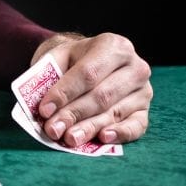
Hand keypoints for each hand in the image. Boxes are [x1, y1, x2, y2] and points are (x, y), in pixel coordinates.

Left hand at [34, 32, 152, 146]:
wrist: (90, 62)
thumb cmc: (72, 61)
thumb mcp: (58, 57)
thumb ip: (48, 76)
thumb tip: (40, 103)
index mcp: (113, 46)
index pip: (88, 73)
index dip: (64, 93)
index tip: (44, 110)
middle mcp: (134, 66)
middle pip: (101, 95)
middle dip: (74, 114)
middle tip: (52, 129)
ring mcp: (143, 90)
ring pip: (114, 112)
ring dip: (89, 128)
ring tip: (68, 139)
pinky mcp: (145, 111)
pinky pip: (136, 126)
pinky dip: (120, 134)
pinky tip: (102, 138)